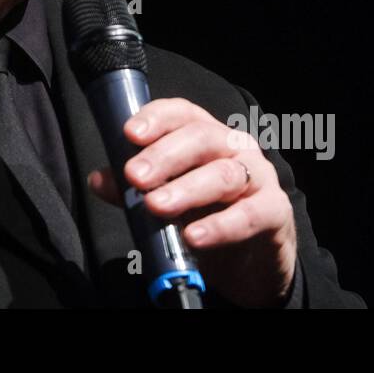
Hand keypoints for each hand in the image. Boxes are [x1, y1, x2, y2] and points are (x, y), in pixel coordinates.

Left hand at [87, 98, 297, 307]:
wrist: (253, 259)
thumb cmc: (207, 215)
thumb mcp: (167, 200)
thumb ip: (132, 190)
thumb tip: (98, 179)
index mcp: (205, 135)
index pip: (182, 113)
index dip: (156, 118)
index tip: (129, 133)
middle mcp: (234, 146)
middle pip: (200, 138)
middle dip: (164, 156)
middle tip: (135, 176)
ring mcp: (258, 176)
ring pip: (224, 174)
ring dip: (187, 189)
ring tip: (157, 206)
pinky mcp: (275, 211)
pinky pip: (252, 213)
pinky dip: (222, 225)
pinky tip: (195, 237)